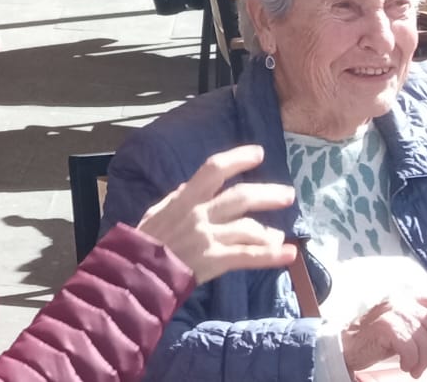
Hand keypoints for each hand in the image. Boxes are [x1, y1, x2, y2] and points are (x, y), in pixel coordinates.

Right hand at [136, 145, 297, 282]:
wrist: (136, 273)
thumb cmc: (143, 241)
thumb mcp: (156, 211)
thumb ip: (176, 198)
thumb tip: (190, 185)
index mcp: (185, 198)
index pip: (213, 169)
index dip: (238, 158)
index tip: (258, 153)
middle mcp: (200, 213)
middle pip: (241, 197)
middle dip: (267, 194)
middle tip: (288, 195)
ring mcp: (208, 237)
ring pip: (248, 228)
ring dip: (269, 232)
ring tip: (280, 236)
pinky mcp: (214, 260)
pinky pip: (248, 256)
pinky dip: (271, 255)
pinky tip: (290, 254)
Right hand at [341, 292, 426, 376]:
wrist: (349, 346)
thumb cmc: (381, 339)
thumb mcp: (410, 331)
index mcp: (410, 296)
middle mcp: (402, 299)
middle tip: (425, 364)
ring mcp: (392, 310)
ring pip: (424, 339)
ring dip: (423, 360)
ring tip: (414, 367)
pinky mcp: (384, 325)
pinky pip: (410, 346)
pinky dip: (411, 360)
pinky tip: (404, 365)